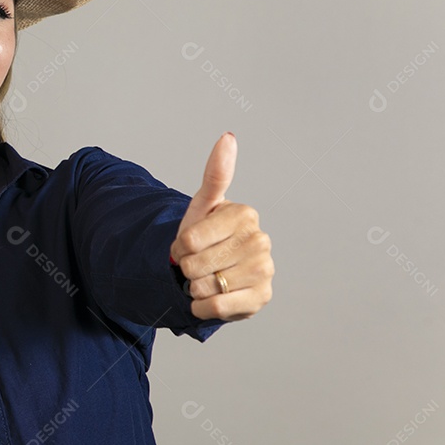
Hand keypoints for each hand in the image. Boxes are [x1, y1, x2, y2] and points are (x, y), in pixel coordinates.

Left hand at [169, 132, 273, 320]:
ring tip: (206, 278)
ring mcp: (265, 270)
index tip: (189, 244)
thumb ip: (216, 173)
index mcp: (245, 214)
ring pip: (205, 286)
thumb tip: (228, 137)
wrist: (210, 273)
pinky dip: (201, 306)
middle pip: (196, 264)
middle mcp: (261, 241)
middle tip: (197, 263)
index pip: (189, 240)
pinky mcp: (261, 298)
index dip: (179, 247)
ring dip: (195, 287)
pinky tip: (209, 297)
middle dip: (187, 267)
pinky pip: (216, 308)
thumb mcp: (203, 206)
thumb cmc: (204, 237)